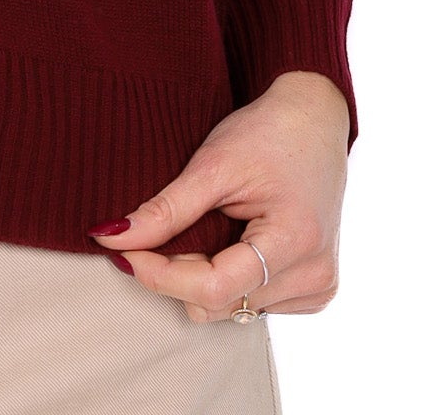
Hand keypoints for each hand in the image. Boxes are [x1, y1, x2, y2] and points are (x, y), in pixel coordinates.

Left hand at [86, 71, 348, 322]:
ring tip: (205, 228)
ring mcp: (319, 286)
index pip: (214, 287)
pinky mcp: (315, 290)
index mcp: (295, 241)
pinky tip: (230, 242)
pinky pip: (252, 305)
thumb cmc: (267, 133)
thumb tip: (112, 239)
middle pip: (220, 304)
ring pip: (232, 310)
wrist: (314, 120)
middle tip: (159, 231)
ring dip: (201, 279)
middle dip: (177, 275)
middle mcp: (314, 275)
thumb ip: (166, 209)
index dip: (160, 274)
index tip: (123, 252)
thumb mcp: (213, 163)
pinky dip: (228, 281)